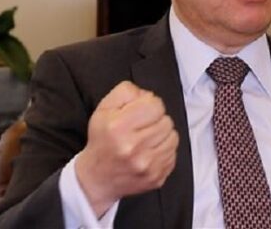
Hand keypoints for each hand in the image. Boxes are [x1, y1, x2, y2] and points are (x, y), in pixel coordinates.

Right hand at [75, 81, 178, 216]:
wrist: (97, 178)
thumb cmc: (102, 141)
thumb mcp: (104, 109)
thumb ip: (126, 92)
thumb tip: (148, 94)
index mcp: (118, 127)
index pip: (155, 105)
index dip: (150, 104)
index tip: (141, 111)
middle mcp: (133, 147)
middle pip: (166, 121)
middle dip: (156, 120)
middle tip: (142, 127)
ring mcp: (146, 165)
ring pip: (173, 137)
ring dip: (162, 135)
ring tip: (147, 139)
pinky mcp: (156, 177)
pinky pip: (173, 154)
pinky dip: (164, 151)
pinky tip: (149, 152)